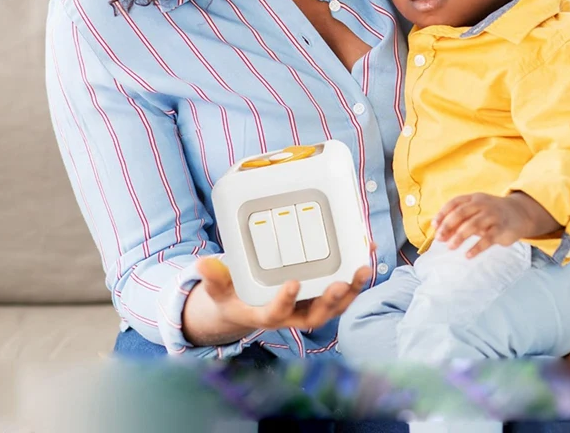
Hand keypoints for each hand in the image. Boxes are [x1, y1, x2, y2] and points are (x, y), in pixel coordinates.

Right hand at [184, 249, 372, 346]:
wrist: (247, 307)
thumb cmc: (233, 297)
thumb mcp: (220, 290)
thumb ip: (214, 279)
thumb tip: (202, 264)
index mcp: (266, 315)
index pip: (277, 313)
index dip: (285, 300)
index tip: (292, 282)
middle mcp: (292, 315)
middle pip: (316, 315)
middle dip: (331, 301)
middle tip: (341, 283)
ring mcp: (309, 307)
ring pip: (335, 306)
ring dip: (352, 290)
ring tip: (363, 269)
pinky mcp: (321, 296)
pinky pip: (343, 291)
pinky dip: (356, 278)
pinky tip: (367, 254)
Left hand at [433, 193, 536, 257]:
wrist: (519, 214)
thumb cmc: (491, 214)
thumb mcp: (476, 212)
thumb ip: (460, 221)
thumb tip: (440, 234)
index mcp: (473, 199)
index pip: (454, 203)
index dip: (443, 213)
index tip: (434, 225)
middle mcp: (482, 204)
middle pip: (461, 213)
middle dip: (448, 225)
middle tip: (439, 238)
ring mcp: (492, 216)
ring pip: (473, 225)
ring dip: (459, 237)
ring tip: (451, 247)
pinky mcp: (501, 229)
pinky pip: (487, 239)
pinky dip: (476, 247)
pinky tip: (468, 255)